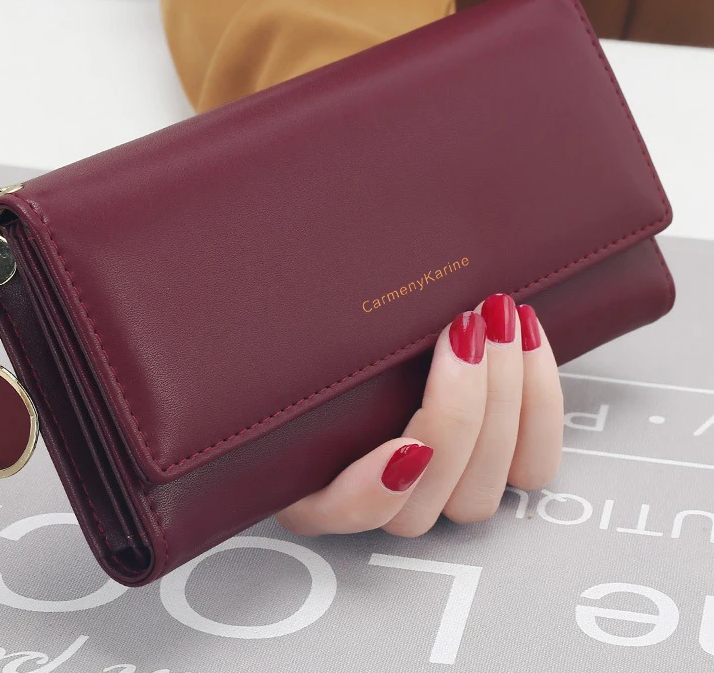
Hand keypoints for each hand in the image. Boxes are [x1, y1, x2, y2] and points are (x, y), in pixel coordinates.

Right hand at [276, 293, 562, 536]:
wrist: (398, 327)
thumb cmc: (332, 335)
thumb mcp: (301, 341)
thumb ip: (295, 348)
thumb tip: (269, 295)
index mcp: (313, 481)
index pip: (339, 515)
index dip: (372, 493)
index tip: (405, 445)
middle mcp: (380, 501)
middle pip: (424, 504)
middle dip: (459, 411)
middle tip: (465, 327)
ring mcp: (443, 492)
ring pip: (481, 492)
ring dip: (502, 401)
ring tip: (499, 320)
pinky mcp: (498, 469)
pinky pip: (532, 468)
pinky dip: (540, 407)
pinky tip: (528, 340)